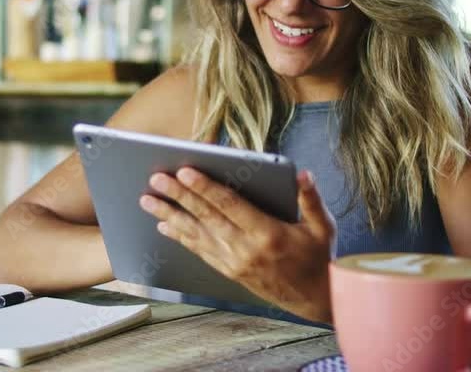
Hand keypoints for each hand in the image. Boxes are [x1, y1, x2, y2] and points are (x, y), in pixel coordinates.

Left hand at [139, 167, 335, 321]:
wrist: (314, 299)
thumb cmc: (318, 258)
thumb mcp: (323, 227)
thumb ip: (310, 199)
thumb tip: (302, 173)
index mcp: (268, 233)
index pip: (230, 205)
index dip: (206, 187)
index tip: (185, 171)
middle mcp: (246, 249)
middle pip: (206, 217)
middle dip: (179, 196)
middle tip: (156, 179)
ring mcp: (234, 262)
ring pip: (196, 234)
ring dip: (170, 216)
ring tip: (148, 200)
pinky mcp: (229, 271)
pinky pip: (200, 251)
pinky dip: (181, 237)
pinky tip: (164, 226)